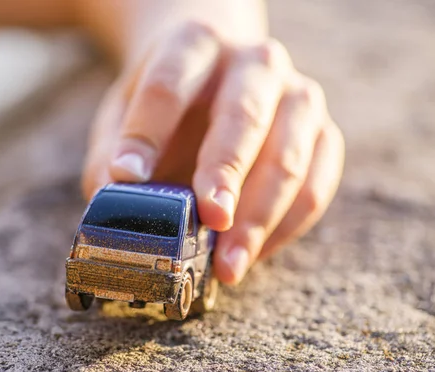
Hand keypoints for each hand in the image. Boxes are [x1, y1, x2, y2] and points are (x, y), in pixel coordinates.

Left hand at [82, 21, 343, 284]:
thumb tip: (112, 208)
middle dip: (226, 173)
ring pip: (290, 157)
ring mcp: (298, 95)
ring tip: (228, 265)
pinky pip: (317, 185)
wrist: (217, 74)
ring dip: (260, 217)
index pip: (168, 84)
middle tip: (210, 220)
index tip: (126, 177)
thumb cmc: (167, 103)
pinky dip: (287, 227)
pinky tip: (253, 254)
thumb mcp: (125, 114)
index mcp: (196, 43)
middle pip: (243, 116)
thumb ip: (112, 155)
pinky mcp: (322, 133)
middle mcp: (255, 62)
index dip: (146, 132)